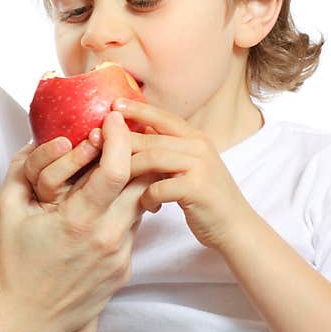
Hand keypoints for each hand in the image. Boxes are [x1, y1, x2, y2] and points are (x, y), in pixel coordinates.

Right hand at [0, 112, 146, 331]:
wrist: (23, 321)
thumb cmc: (10, 266)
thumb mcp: (4, 209)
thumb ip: (22, 167)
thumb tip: (41, 137)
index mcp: (79, 221)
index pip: (117, 168)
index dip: (121, 136)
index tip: (114, 118)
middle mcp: (108, 239)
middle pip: (141, 181)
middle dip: (132, 152)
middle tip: (117, 136)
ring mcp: (120, 257)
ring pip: (140, 204)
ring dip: (129, 181)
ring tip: (107, 168)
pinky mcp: (123, 270)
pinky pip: (132, 228)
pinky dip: (122, 208)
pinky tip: (101, 205)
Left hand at [113, 98, 256, 249]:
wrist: (235, 227)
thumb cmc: (205, 197)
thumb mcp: (190, 166)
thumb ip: (168, 150)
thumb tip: (136, 134)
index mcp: (196, 138)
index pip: (162, 117)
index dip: (137, 109)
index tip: (113, 104)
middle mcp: (199, 146)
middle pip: (150, 138)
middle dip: (120, 142)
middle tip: (95, 144)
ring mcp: (199, 166)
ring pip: (151, 159)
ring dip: (129, 171)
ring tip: (116, 182)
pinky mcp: (196, 189)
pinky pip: (158, 188)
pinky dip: (146, 197)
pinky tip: (146, 206)